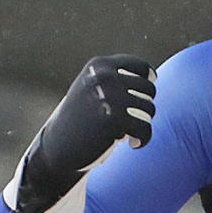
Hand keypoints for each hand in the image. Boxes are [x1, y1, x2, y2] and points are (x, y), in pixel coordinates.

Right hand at [41, 54, 157, 165]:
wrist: (58, 147)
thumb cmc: (82, 117)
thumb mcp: (93, 88)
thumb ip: (116, 78)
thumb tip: (154, 76)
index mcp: (99, 66)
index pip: (140, 67)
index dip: (149, 78)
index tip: (149, 87)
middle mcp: (104, 77)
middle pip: (149, 89)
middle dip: (145, 106)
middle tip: (132, 119)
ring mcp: (109, 97)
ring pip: (149, 109)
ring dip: (143, 123)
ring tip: (130, 131)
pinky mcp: (113, 120)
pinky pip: (145, 128)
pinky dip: (143, 139)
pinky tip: (133, 144)